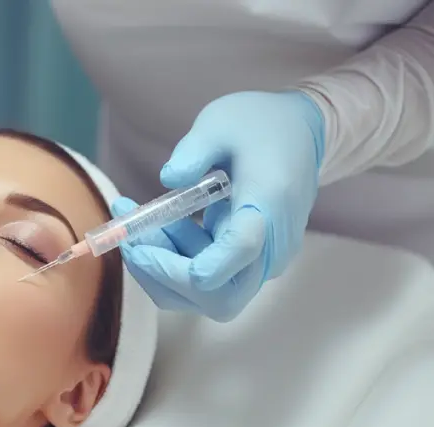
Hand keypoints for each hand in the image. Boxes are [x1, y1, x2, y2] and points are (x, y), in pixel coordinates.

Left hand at [117, 91, 324, 320]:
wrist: (302, 134)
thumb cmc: (260, 125)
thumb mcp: (221, 121)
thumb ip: (195, 149)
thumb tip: (169, 178)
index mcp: (268, 206)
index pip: (240, 251)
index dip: (196, 265)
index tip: (146, 249)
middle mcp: (271, 247)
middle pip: (219, 297)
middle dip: (164, 275)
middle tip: (131, 240)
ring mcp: (262, 262)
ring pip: (207, 296)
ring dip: (162, 269)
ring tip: (139, 223)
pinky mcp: (247, 264)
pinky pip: (206, 282)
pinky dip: (173, 263)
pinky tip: (158, 227)